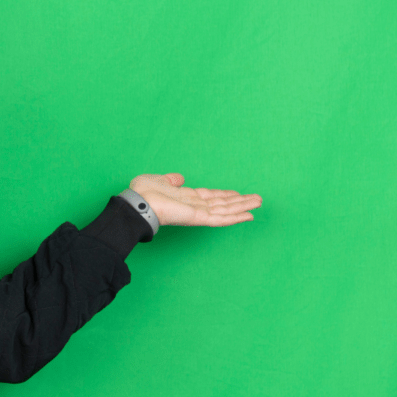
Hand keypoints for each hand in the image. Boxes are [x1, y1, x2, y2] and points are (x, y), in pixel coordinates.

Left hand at [129, 173, 261, 227]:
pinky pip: (220, 219)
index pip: (210, 197)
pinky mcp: (198, 218)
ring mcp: (197, 213)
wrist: (138, 202)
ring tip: (259, 204)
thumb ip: (171, 180)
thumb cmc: (143, 192)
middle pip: (222, 204)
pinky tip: (249, 216)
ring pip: (225, 211)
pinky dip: (235, 217)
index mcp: (185, 197)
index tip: (238, 194)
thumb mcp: (159, 180)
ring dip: (243, 207)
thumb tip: (179, 178)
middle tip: (257, 199)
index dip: (225, 195)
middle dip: (240, 202)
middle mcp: (194, 206)